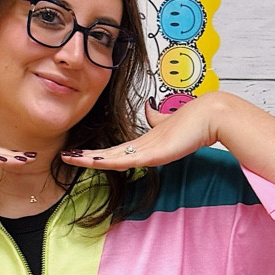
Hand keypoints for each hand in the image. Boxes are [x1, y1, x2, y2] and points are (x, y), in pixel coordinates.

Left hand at [66, 91, 274, 198]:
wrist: (210, 114)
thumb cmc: (195, 120)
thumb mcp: (169, 125)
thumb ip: (157, 121)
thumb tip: (148, 111)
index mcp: (145, 141)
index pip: (115, 150)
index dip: (97, 153)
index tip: (81, 154)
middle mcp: (142, 143)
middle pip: (108, 153)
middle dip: (86, 155)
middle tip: (65, 156)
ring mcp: (146, 148)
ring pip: (111, 156)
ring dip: (91, 158)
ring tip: (71, 158)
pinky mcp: (153, 152)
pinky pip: (125, 160)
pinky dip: (107, 161)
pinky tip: (94, 162)